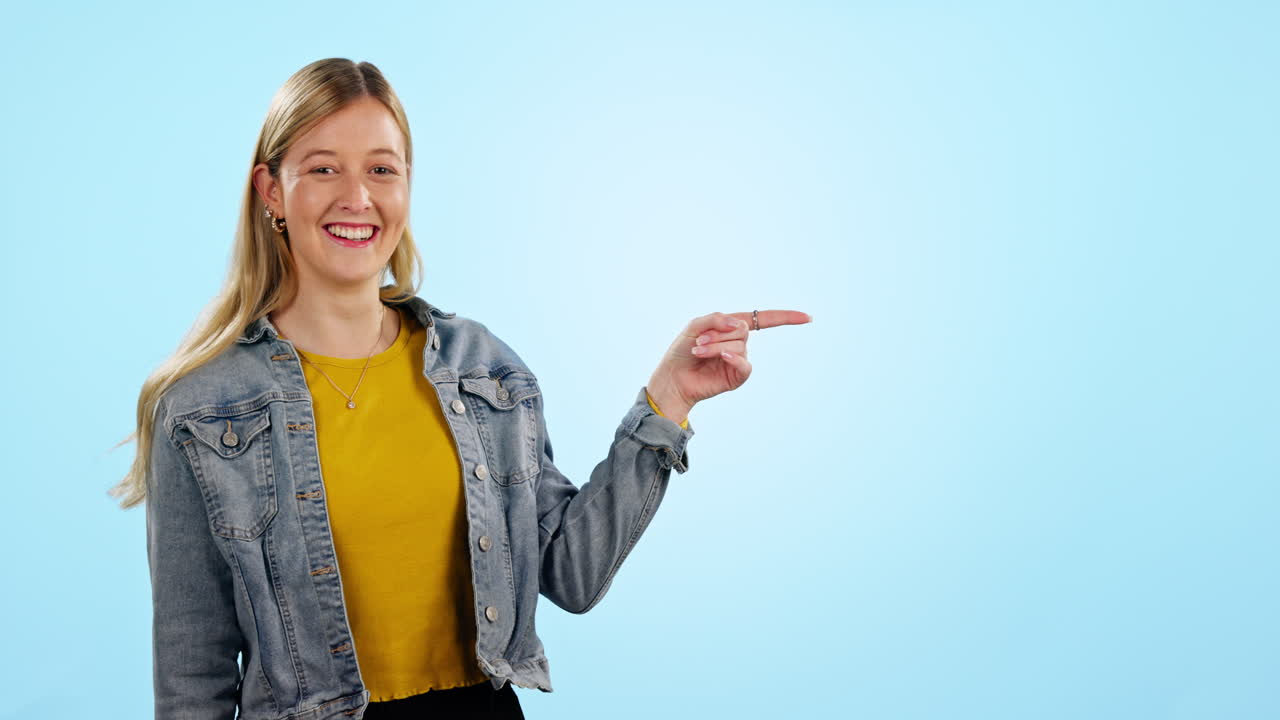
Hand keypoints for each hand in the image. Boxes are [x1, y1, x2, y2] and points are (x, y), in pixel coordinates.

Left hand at [646, 309, 812, 423]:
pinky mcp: (737, 377)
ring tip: (698, 352)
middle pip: (743, 329)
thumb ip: (716, 319)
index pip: (764, 319)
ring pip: (739, 345)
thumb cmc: (682, 351)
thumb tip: (742, 323)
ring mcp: (739, 360)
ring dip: (715, 346)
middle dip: (719, 333)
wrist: (672, 378)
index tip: (808, 318)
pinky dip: (733, 358)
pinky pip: (744, 364)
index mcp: (732, 326)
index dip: (786, 317)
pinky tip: (720, 358)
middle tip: (698, 342)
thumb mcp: (695, 326)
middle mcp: (739, 342)